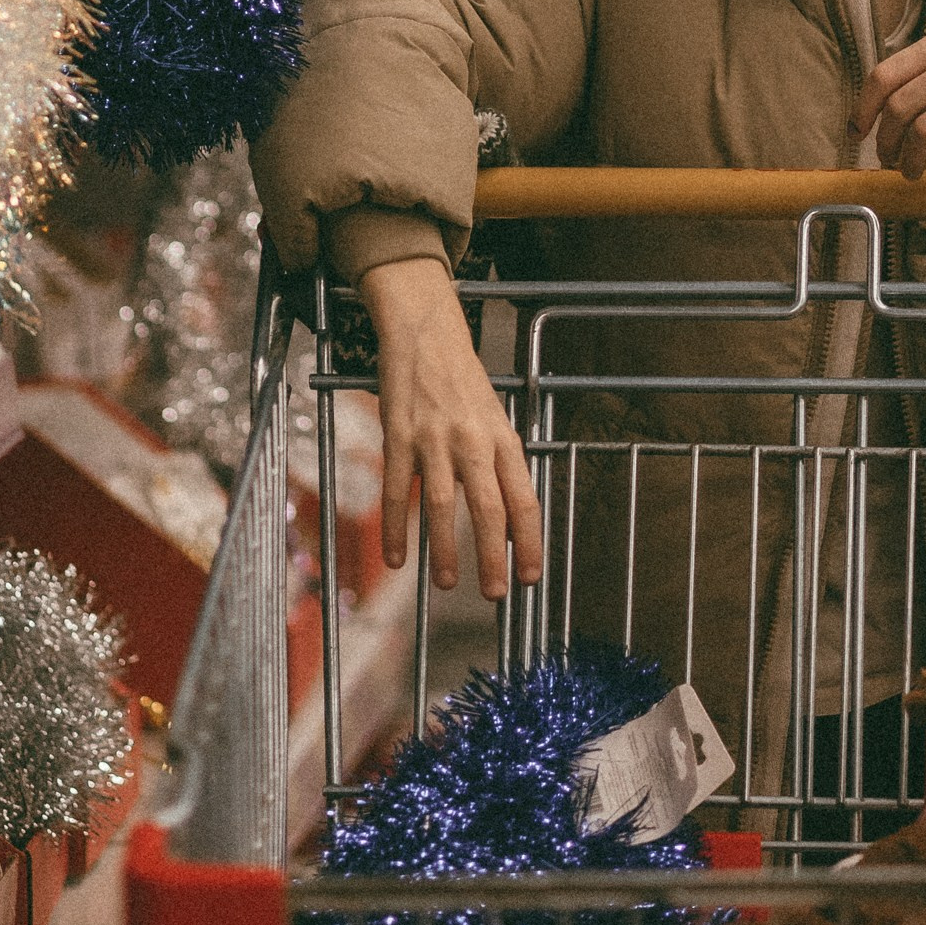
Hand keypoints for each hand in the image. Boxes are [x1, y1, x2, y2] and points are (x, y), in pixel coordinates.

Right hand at [356, 255, 544, 599]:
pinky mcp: (399, 435)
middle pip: (488, 507)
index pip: (523, 498)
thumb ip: (499, 466)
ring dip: (444, 548)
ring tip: (446, 582)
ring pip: (442, 503)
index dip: (528, 541)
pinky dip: (395, 526)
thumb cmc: (463, 381)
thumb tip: (507, 523)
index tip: (530, 576)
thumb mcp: (494, 419)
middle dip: (492, 556)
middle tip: (495, 593)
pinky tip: (396, 556)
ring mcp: (434, 438)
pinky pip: (398, 489)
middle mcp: (473, 440)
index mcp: (503, 438)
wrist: (426, 331)